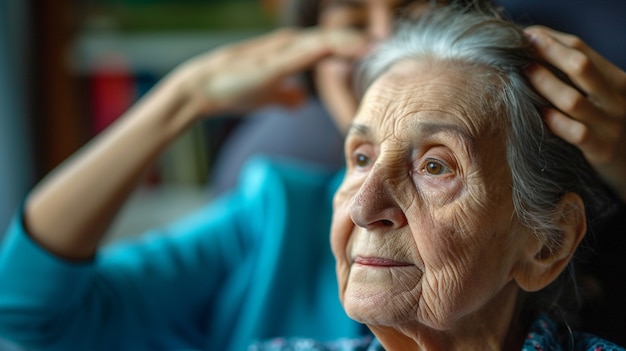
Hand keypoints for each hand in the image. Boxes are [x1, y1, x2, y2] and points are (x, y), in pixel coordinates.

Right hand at [168, 27, 366, 116]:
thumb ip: (284, 95)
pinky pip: (309, 52)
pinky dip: (332, 50)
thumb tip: (299, 101)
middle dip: (358, 41)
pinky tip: (349, 51)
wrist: (205, 89)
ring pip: (325, 41)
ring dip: (351, 42)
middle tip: (386, 44)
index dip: (352, 48)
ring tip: (376, 44)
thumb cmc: (234, 90)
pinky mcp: (275, 61)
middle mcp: (290, 45)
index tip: (375, 53)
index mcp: (291, 52)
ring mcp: (282, 50)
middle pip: (332, 39)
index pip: (328, 46)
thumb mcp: (267, 94)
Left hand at [524, 25, 625, 200]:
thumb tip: (537, 54)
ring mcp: (610, 125)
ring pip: (573, 100)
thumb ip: (580, 79)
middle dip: (548, 52)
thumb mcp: (604, 98)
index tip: (526, 35)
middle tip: (520, 47)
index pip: (582, 49)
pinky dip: (555, 122)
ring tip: (523, 74)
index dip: (551, 39)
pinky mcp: (603, 150)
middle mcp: (616, 98)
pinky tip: (539, 114)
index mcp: (616, 80)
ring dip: (545, 84)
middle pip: (579, 67)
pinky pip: (577, 133)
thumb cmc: (610, 127)